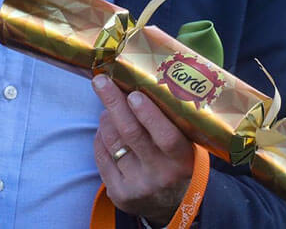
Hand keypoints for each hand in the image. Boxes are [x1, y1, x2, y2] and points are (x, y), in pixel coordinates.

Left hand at [92, 74, 193, 226]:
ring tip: (108, 107)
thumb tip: (138, 83)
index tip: (134, 93)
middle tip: (101, 81)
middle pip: (131, 134)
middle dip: (114, 103)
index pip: (166, 137)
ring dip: (106, 118)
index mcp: (182, 160)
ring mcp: (138, 186)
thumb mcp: (185, 145)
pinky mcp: (120, 194)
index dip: (148, 114)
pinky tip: (104, 129)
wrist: (175, 204)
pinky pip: (102, 157)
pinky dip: (100, 138)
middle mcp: (161, 174)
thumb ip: (169, 121)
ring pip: (113, 143)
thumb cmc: (177, 162)